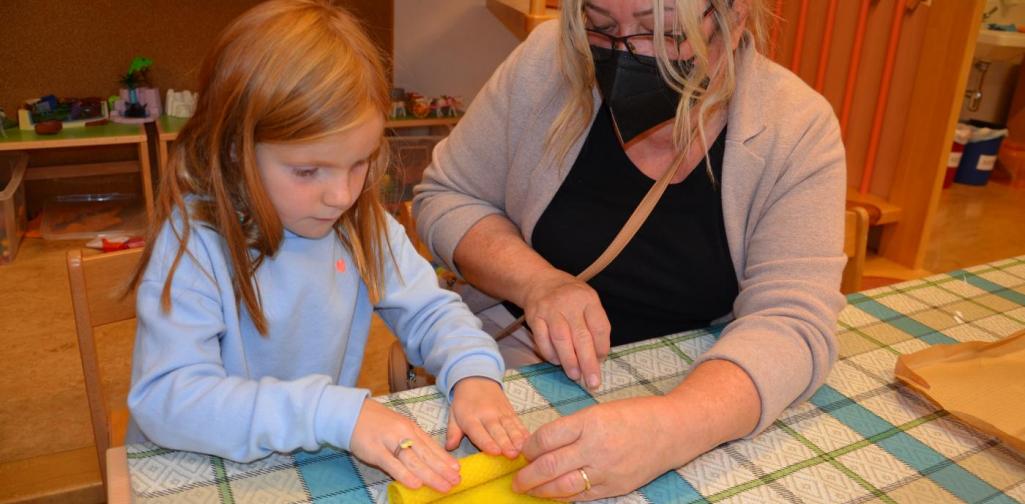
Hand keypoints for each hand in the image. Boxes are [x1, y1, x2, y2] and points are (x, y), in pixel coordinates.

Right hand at [350, 398, 460, 491]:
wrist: (352, 413)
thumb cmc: (378, 422)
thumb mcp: (400, 426)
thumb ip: (415, 441)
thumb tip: (432, 458)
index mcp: (411, 428)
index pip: (432, 446)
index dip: (445, 459)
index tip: (457, 470)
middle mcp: (404, 433)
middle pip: (426, 454)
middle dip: (442, 469)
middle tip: (456, 481)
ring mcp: (390, 441)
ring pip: (414, 461)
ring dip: (430, 475)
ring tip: (443, 486)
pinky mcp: (375, 450)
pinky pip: (393, 465)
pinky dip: (405, 475)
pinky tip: (416, 484)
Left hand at [447, 377, 528, 457]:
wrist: (476, 379)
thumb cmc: (464, 402)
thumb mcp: (453, 415)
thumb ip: (452, 433)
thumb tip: (449, 447)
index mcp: (471, 418)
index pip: (479, 432)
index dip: (487, 442)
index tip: (495, 452)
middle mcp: (487, 415)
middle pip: (497, 431)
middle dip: (506, 443)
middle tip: (512, 455)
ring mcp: (501, 413)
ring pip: (510, 427)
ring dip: (517, 439)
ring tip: (522, 449)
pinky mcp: (510, 411)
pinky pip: (518, 422)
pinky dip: (523, 431)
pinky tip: (529, 441)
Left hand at [512, 397, 708, 499]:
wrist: (672, 430)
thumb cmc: (635, 415)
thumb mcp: (600, 410)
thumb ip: (572, 428)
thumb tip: (542, 444)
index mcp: (590, 421)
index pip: (547, 437)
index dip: (529, 447)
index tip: (523, 452)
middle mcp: (596, 447)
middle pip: (550, 466)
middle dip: (527, 476)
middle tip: (516, 481)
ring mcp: (607, 470)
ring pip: (564, 486)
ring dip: (541, 490)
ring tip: (529, 491)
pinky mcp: (617, 487)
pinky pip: (584, 496)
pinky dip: (565, 497)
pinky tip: (554, 496)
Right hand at [519, 269, 610, 389]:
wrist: (540, 282)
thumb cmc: (570, 297)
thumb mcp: (588, 302)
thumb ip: (594, 326)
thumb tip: (597, 358)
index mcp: (588, 299)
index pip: (600, 327)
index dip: (602, 347)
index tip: (601, 361)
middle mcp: (570, 304)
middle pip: (581, 337)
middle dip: (588, 362)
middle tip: (593, 382)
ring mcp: (550, 310)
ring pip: (561, 340)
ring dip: (569, 361)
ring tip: (575, 376)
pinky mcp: (534, 317)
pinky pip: (542, 340)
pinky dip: (550, 354)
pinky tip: (557, 362)